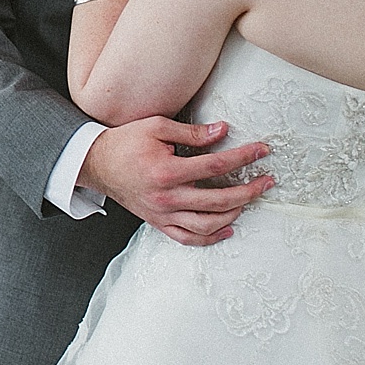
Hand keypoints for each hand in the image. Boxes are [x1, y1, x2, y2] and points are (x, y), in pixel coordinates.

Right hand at [79, 115, 272, 245]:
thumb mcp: (157, 127)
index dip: (243, 157)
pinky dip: (210, 238)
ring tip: (250, 200)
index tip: (262, 150)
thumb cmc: (125, 142)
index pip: (215, 165)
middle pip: (218, 200)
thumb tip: (222, 131)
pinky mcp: (158, 223)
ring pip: (206, 225)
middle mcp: (166, 197)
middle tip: (267, 181)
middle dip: (248, 190)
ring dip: (234, 214)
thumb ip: (192, 132)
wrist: (97, 164)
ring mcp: (162, 214)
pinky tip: (227, 229)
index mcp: (167, 171)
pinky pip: (187, 238)